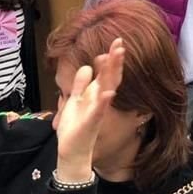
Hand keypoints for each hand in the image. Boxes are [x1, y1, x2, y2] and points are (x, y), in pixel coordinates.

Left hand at [55, 38, 124, 181]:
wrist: (72, 151)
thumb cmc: (75, 127)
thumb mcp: (74, 100)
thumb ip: (81, 84)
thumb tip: (87, 66)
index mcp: (94, 94)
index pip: (106, 72)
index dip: (111, 58)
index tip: (117, 41)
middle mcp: (99, 100)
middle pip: (109, 76)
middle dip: (115, 60)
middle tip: (120, 43)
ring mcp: (97, 110)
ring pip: (107, 88)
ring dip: (112, 72)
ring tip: (116, 56)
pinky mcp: (91, 122)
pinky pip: (99, 110)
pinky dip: (103, 101)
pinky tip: (108, 92)